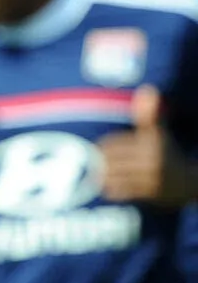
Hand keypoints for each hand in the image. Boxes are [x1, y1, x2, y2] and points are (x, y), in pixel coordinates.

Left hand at [99, 85, 190, 206]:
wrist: (190, 183)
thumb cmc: (166, 153)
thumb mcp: (158, 132)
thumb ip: (149, 114)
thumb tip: (149, 89)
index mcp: (151, 141)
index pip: (112, 144)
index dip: (102, 148)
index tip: (99, 150)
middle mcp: (153, 159)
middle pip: (111, 161)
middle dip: (101, 163)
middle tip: (94, 165)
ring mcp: (152, 178)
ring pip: (114, 176)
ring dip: (103, 177)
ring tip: (100, 175)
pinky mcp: (151, 194)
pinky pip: (121, 191)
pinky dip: (111, 189)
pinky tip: (109, 186)